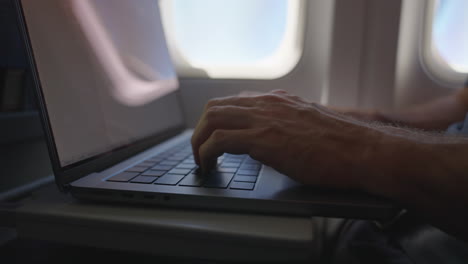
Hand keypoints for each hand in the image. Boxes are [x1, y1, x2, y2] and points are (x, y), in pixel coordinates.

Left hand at [191, 90, 381, 189]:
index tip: (213, 139)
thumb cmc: (341, 144)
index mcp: (277, 101)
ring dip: (199, 141)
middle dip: (201, 130)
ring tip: (200, 161)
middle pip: (216, 107)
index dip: (217, 121)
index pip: (233, 102)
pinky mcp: (264, 139)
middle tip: (200, 151)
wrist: (361, 151)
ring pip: (212, 119)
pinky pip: (220, 140)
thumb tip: (271, 140)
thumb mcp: (308, 126)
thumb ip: (286, 126)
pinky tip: (208, 166)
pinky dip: (206, 152)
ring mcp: (264, 119)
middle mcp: (267, 104)